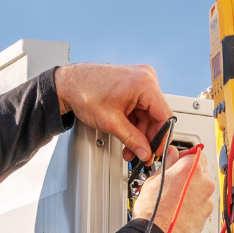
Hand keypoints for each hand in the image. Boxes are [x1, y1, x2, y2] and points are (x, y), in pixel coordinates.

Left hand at [55, 63, 171, 162]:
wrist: (69, 84)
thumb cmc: (84, 93)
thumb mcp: (111, 123)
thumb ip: (132, 140)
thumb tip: (145, 152)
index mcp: (145, 84)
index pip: (164, 115)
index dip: (161, 136)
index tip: (156, 150)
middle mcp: (146, 78)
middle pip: (156, 115)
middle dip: (146, 137)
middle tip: (141, 154)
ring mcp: (139, 80)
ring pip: (147, 114)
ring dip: (139, 133)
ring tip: (129, 148)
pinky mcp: (133, 85)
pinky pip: (139, 108)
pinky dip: (134, 123)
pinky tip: (127, 135)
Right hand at [131, 147, 217, 232]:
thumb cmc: (152, 212)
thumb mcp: (153, 180)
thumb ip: (167, 163)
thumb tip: (171, 155)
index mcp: (190, 169)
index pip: (196, 153)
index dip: (185, 157)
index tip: (178, 162)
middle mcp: (203, 183)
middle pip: (200, 172)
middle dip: (188, 176)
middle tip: (172, 184)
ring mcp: (207, 200)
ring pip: (201, 190)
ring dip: (191, 193)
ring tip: (173, 202)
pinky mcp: (207, 216)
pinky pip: (201, 206)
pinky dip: (192, 207)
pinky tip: (178, 212)